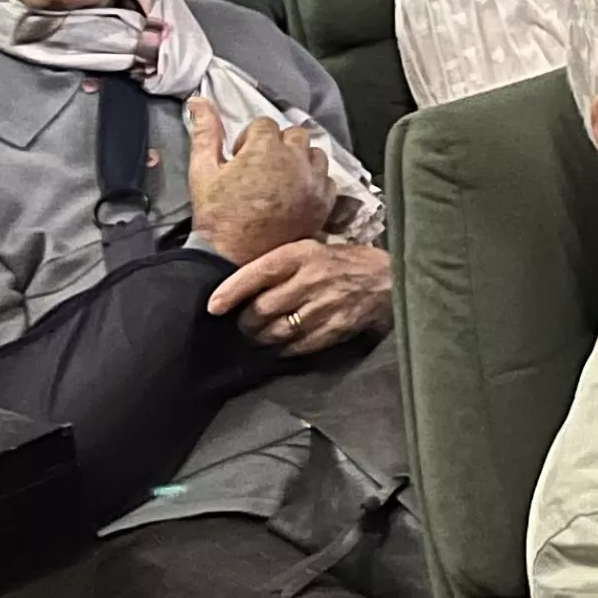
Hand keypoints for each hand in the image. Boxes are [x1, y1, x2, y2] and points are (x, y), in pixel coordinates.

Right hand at [185, 98, 330, 265]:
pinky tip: (296, 196)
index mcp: (265, 148)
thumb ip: (205, 132)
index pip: (264, 125)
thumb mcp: (203, 171)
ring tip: (280, 181)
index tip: (240, 160)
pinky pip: (327, 180)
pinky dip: (314, 183)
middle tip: (260, 170)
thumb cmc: (216, 215)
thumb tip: (199, 99)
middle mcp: (295, 160)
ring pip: (314, 154)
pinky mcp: (323, 204)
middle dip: (277, 146)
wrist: (235, 260)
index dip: (249, 141)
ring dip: (299, 161)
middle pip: (294, 135)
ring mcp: (312, 182)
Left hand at [205, 240, 392, 352]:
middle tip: (242, 324)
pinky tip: (280, 345)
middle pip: (260, 309)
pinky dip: (282, 349)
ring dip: (260, 338)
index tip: (213, 306)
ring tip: (257, 336)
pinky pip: (296, 346)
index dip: (230, 292)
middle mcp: (309, 280)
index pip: (256, 273)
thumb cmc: (339, 261)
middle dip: (244, 322)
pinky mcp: (332, 330)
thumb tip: (240, 284)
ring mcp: (321, 307)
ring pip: (275, 332)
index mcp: (300, 254)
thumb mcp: (309, 248)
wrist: (384, 279)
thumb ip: (279, 263)